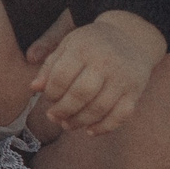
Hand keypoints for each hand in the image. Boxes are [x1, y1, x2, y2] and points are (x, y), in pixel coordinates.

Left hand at [29, 11, 164, 134]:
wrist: (130, 38)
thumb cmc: (90, 45)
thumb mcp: (67, 46)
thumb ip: (49, 66)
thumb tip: (34, 88)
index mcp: (83, 49)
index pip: (61, 77)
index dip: (51, 93)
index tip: (49, 97)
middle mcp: (105, 63)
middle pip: (80, 95)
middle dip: (63, 110)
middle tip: (53, 116)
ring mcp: (123, 78)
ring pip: (100, 108)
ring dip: (80, 121)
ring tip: (67, 124)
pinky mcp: (135, 91)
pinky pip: (121, 115)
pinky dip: (105, 127)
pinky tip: (90, 131)